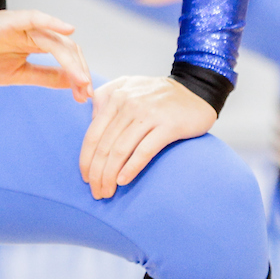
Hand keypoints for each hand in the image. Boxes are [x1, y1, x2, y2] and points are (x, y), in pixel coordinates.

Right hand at [0, 9, 91, 101]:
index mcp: (35, 45)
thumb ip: (45, 76)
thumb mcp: (18, 75)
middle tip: (84, 93)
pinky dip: (52, 21)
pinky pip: (35, 18)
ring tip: (81, 80)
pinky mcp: (10, 21)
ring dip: (71, 59)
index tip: (83, 96)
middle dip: (79, 70)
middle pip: (66, 47)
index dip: (77, 74)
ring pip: (55, 39)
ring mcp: (22, 26)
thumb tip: (72, 83)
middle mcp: (33, 33)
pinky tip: (67, 30)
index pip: (65, 56)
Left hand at [79, 75, 215, 198]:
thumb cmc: (158, 94)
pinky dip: (131, 168)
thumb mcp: (128, 85)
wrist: (195, 90)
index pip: (93, 133)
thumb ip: (106, 97)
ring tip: (107, 192)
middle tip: (96, 192)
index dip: (86, 158)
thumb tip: (91, 120)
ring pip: (120, 150)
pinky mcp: (167, 126)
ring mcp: (148, 115)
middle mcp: (128, 104)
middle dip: (97, 173)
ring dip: (110, 175)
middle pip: (105, 145)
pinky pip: (144, 151)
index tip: (84, 177)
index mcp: (116, 96)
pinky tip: (123, 181)